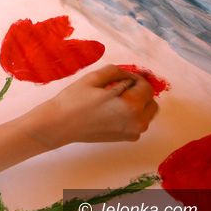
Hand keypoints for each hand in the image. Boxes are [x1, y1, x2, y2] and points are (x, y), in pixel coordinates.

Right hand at [34, 65, 157, 147]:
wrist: (60, 124)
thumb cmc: (74, 101)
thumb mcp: (94, 78)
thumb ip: (117, 72)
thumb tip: (130, 75)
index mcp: (131, 105)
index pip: (146, 86)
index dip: (135, 78)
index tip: (123, 76)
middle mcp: (137, 121)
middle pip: (150, 101)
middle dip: (139, 91)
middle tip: (120, 86)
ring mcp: (133, 132)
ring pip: (146, 113)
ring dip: (138, 103)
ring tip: (116, 98)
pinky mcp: (126, 138)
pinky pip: (138, 122)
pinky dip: (132, 114)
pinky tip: (113, 110)